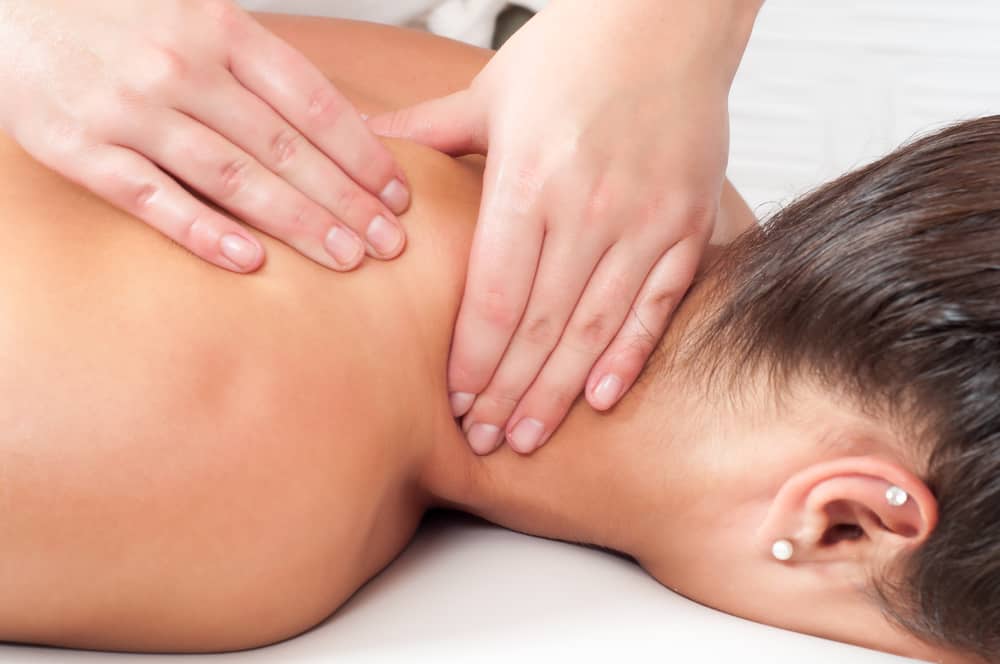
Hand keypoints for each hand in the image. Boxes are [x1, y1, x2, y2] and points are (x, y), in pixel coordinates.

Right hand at [0, 0, 409, 272]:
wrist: (7, 0)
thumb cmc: (118, 15)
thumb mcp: (195, 14)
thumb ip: (255, 67)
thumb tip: (332, 128)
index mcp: (217, 28)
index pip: (310, 100)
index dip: (361, 152)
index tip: (396, 194)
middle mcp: (180, 66)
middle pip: (283, 146)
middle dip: (345, 199)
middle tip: (389, 243)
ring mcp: (129, 109)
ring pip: (231, 176)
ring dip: (296, 221)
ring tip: (345, 259)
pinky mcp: (79, 148)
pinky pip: (152, 198)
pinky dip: (204, 230)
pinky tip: (251, 261)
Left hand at [372, 0, 758, 453]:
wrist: (666, 16)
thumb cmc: (573, 51)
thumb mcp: (488, 90)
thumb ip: (428, 134)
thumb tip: (362, 148)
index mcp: (527, 180)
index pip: (494, 296)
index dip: (473, 359)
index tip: (456, 403)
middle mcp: (586, 209)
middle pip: (539, 327)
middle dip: (508, 392)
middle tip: (486, 441)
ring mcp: (643, 220)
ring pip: (594, 329)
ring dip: (558, 391)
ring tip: (530, 437)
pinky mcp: (686, 224)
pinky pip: (657, 305)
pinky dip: (629, 355)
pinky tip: (601, 397)